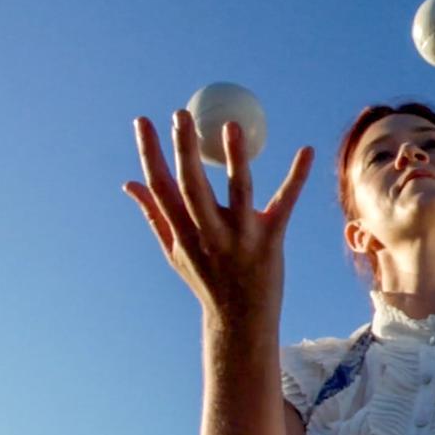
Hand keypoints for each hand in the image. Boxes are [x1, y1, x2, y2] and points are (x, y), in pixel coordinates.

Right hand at [122, 110, 313, 321]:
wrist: (240, 321)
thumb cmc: (206, 279)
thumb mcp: (175, 251)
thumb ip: (155, 215)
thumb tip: (129, 182)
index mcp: (182, 233)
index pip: (161, 186)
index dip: (150, 153)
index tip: (143, 120)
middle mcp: (208, 233)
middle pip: (193, 186)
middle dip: (185, 149)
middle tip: (182, 113)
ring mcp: (240, 237)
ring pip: (237, 192)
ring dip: (234, 159)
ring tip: (231, 127)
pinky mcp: (271, 240)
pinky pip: (284, 203)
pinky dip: (296, 176)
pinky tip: (305, 150)